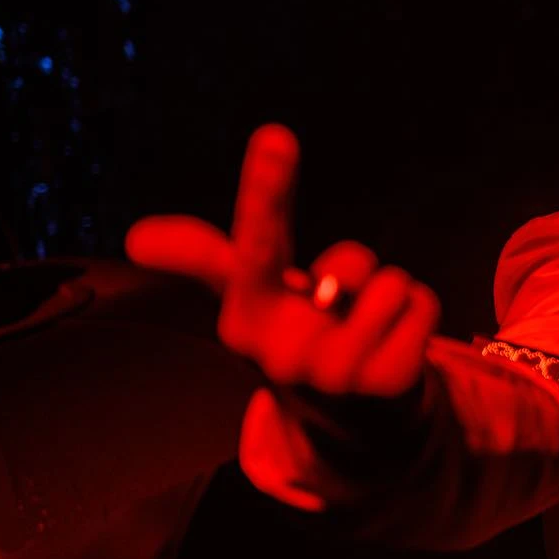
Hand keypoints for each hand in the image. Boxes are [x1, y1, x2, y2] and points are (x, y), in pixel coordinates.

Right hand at [125, 124, 438, 397]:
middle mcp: (283, 351)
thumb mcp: (254, 296)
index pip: (249, 249)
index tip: (275, 137)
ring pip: (390, 281)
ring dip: (388, 291)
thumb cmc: (299, 336)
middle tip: (300, 210)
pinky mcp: (389, 382)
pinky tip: (395, 341)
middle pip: (341, 261)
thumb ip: (206, 256)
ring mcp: (337, 372)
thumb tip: (137, 237)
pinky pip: (422, 305)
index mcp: (245, 318)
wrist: (352, 421)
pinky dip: (418, 313)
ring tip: (367, 322)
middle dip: (324, 245)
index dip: (264, 191)